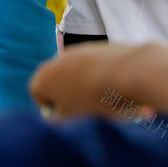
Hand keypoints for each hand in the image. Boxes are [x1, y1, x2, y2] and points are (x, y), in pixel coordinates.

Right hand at [29, 43, 167, 117]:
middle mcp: (59, 59)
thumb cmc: (95, 100)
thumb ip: (56, 120)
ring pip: (80, 73)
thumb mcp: (69, 119)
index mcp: (43, 76)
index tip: (68, 116)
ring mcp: (82, 49)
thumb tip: (55, 117)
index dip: (52, 107)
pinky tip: (118, 85)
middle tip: (87, 110)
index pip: (38, 94)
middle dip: (70, 96)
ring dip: (88, 85)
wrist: (129, 72)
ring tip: (106, 99)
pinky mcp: (103, 46)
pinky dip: (104, 74)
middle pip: (59, 81)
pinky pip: (98, 65)